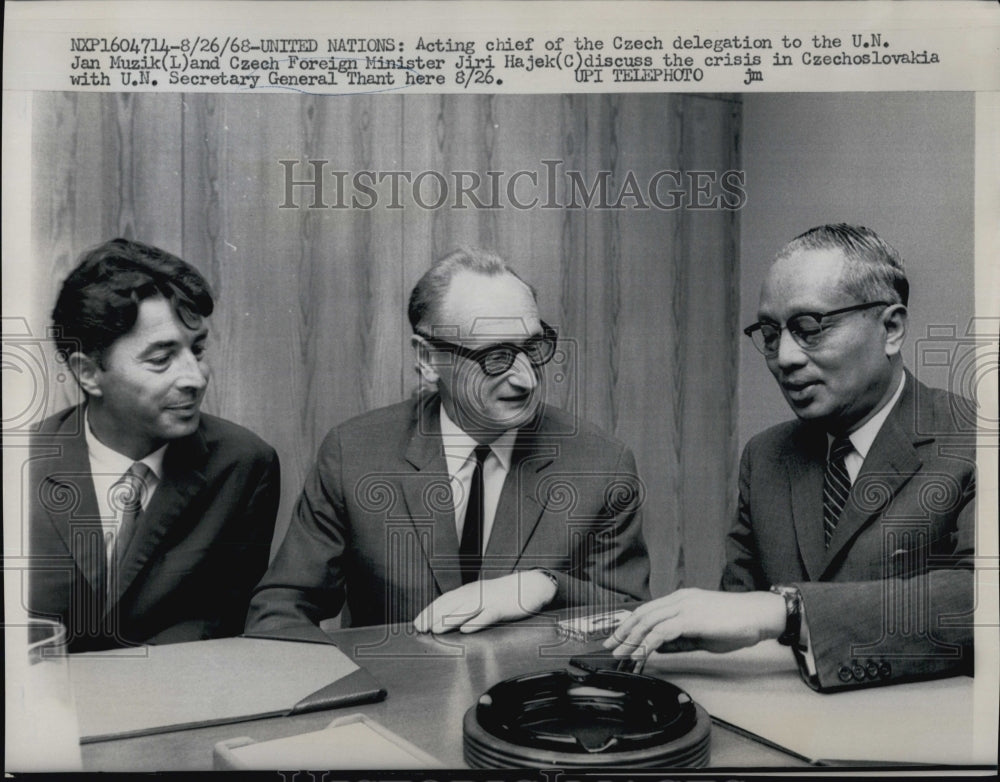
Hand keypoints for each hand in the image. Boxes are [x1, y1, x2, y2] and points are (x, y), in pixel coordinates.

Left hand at [413, 570, 557, 633]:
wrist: (528, 586)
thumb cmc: (502, 596)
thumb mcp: (480, 598)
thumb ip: (465, 607)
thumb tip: (445, 620)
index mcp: (469, 591)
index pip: (445, 600)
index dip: (430, 611)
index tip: (416, 623)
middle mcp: (476, 594)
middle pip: (452, 604)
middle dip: (434, 616)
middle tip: (420, 628)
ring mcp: (489, 600)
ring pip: (466, 610)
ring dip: (450, 619)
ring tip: (436, 629)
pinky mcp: (502, 608)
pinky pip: (488, 615)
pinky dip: (477, 622)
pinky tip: (467, 630)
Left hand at [601, 588, 785, 658]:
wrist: (759, 615)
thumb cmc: (736, 623)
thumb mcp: (702, 633)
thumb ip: (680, 639)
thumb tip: (659, 648)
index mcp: (681, 599)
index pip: (647, 610)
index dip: (630, 624)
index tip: (618, 638)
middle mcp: (679, 599)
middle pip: (642, 614)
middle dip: (623, 631)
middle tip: (610, 647)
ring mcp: (684, 606)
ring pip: (648, 621)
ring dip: (631, 639)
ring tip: (622, 654)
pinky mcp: (691, 618)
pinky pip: (662, 631)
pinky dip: (648, 644)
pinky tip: (642, 654)